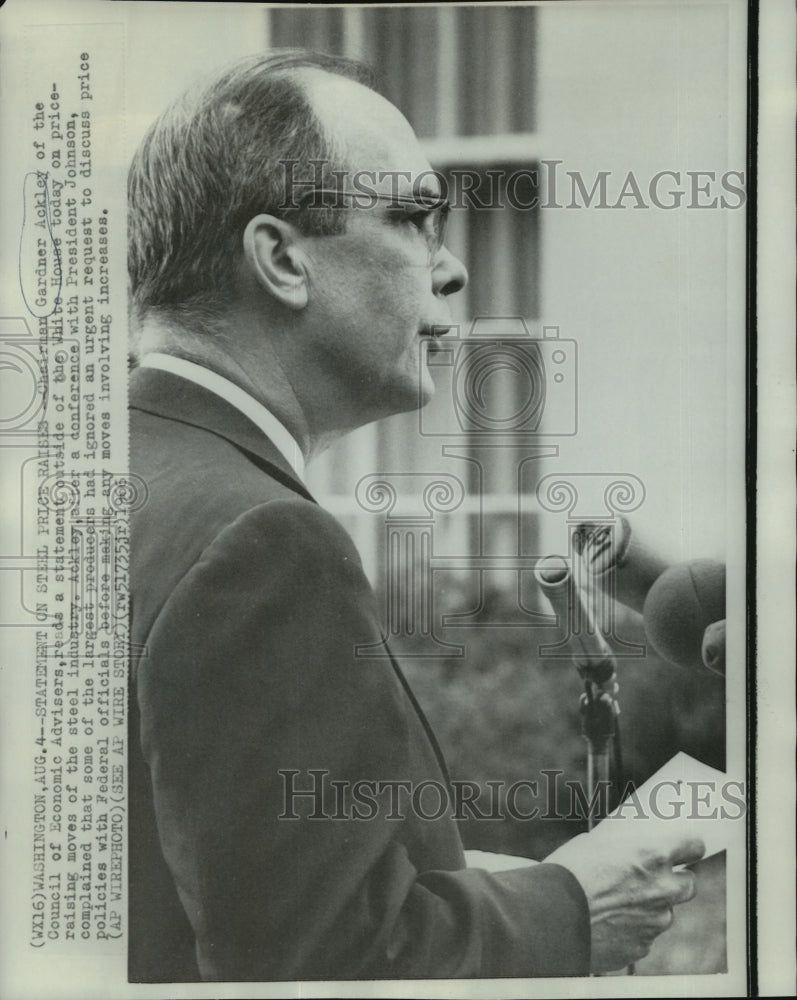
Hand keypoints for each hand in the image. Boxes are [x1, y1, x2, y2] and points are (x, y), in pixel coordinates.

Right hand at [545, 827, 703, 971]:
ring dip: (650, 908)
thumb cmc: (567, 872)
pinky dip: (632, 930)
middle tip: (654, 879)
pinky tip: (608, 923)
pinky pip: (644, 936)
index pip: (693, 846)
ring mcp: (655, 921)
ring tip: (617, 904)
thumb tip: (627, 849)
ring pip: (664, 912)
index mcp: (653, 855)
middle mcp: (662, 888)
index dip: (688, 847)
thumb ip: (623, 849)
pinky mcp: (642, 946)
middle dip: (675, 881)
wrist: (550, 915)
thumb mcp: (596, 844)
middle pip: (689, 884)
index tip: (684, 849)